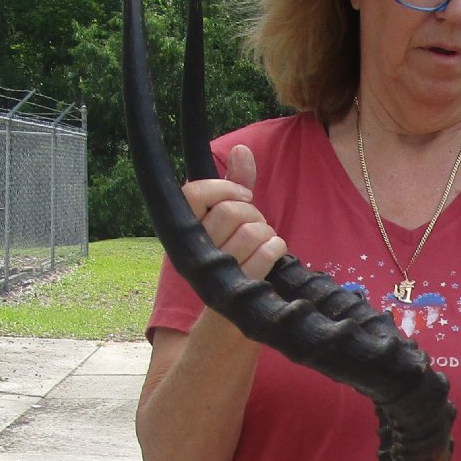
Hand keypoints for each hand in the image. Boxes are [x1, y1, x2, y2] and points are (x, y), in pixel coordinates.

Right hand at [182, 144, 286, 280]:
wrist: (226, 310)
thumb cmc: (228, 255)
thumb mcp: (226, 219)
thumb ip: (233, 184)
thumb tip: (242, 149)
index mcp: (184, 229)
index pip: (193, 193)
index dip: (223, 187)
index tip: (244, 195)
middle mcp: (194, 250)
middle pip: (231, 211)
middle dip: (253, 213)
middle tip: (254, 224)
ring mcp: (216, 272)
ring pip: (251, 232)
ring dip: (266, 232)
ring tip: (262, 240)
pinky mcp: (240, 286)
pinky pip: (266, 253)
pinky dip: (276, 247)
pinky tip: (273, 251)